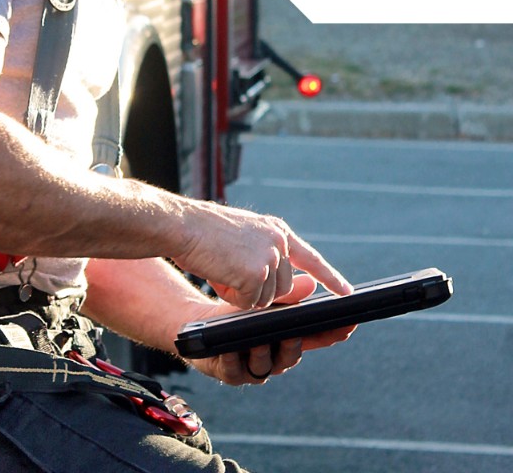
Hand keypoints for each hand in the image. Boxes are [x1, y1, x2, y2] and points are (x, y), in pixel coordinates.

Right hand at [173, 204, 352, 309]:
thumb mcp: (241, 241)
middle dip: (257, 291)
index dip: (329, 277)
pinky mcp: (257, 273)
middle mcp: (279, 242)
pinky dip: (233, 298)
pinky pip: (250, 303)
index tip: (345, 292)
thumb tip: (283, 288)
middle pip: (282, 288)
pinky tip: (219, 278)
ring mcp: (270, 257)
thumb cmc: (201, 233)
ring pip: (267, 299)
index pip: (310, 258)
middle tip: (228, 272)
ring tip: (222, 271)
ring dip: (244, 295)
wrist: (182, 225)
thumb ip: (263, 259)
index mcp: (276, 230)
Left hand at [188, 275, 356, 384]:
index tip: (348, 325)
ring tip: (258, 339)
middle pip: (291, 355)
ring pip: (263, 365)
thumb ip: (286, 294)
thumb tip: (310, 283)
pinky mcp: (228, 373)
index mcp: (287, 339)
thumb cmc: (236, 312)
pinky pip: (232, 370)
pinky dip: (232, 360)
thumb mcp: (261, 299)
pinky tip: (229, 350)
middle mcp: (274, 358)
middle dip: (293, 344)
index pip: (315, 338)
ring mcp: (252, 369)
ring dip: (261, 352)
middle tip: (293, 332)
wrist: (201, 323)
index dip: (331, 334)